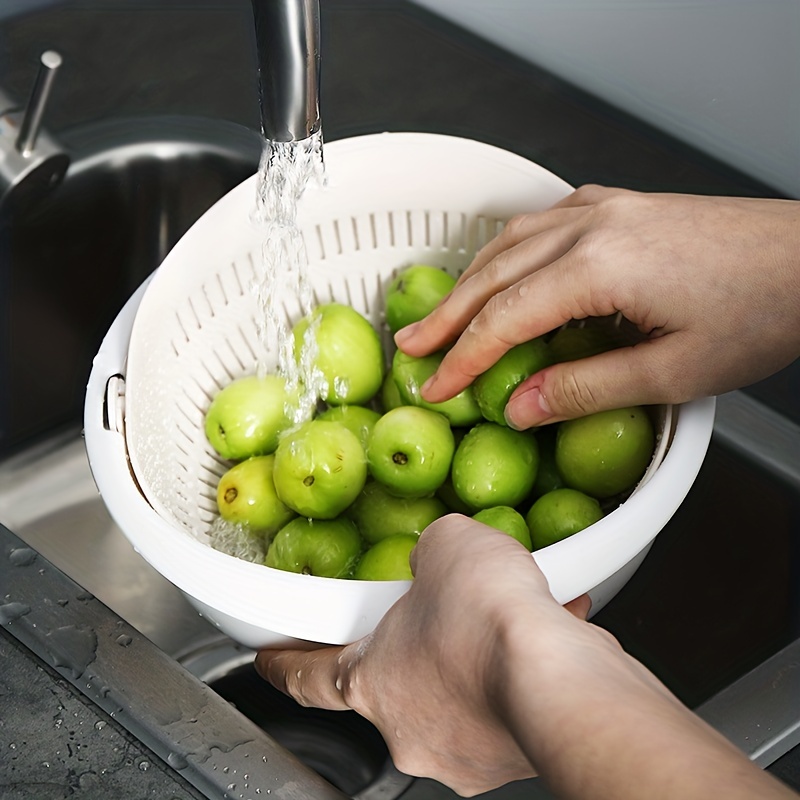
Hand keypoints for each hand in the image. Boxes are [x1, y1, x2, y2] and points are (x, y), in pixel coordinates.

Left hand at [256, 515, 591, 795]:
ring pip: (458, 693)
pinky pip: (507, 702)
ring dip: (476, 656)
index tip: (268, 661)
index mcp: (371, 681)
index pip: (306, 677)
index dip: (284, 665)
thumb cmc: (488, 621)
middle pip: (396, 682)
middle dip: (417, 646)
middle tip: (440, 613)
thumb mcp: (445, 545)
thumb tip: (439, 557)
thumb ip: (430, 552)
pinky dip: (519, 668)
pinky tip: (546, 630)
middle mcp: (410, 728)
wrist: (560, 678)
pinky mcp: (513, 755)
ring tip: (507, 617)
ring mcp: (464, 752)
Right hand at [395, 186, 799, 427]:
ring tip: (440, 313)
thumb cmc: (762, 311)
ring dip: (468, 280)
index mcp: (600, 266)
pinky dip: (506, 251)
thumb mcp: (673, 372)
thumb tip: (521, 408)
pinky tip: (500, 267)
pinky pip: (541, 222)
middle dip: (446, 316)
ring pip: (510, 242)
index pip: (505, 319)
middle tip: (411, 346)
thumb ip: (586, 389)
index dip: (463, 359)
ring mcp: (605, 207)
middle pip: (492, 274)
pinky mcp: (620, 204)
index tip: (436, 387)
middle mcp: (592, 224)